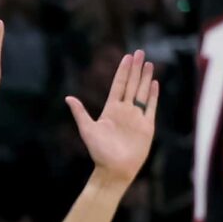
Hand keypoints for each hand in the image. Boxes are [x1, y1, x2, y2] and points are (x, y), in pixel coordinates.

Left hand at [70, 48, 157, 182]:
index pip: (118, 85)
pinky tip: (154, 83)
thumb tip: (68, 98)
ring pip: (142, 92)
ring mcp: (136, 117)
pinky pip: (151, 106)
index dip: (123, 71)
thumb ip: (80, 113)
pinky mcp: (147, 125)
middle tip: (140, 52)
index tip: (127, 57)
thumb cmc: (99, 152)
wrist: (115, 169)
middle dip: (136, 69)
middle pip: (132, 85)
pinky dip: (153, 95)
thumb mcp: (87, 130)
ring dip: (145, 78)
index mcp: (110, 110)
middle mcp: (124, 110)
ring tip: (149, 63)